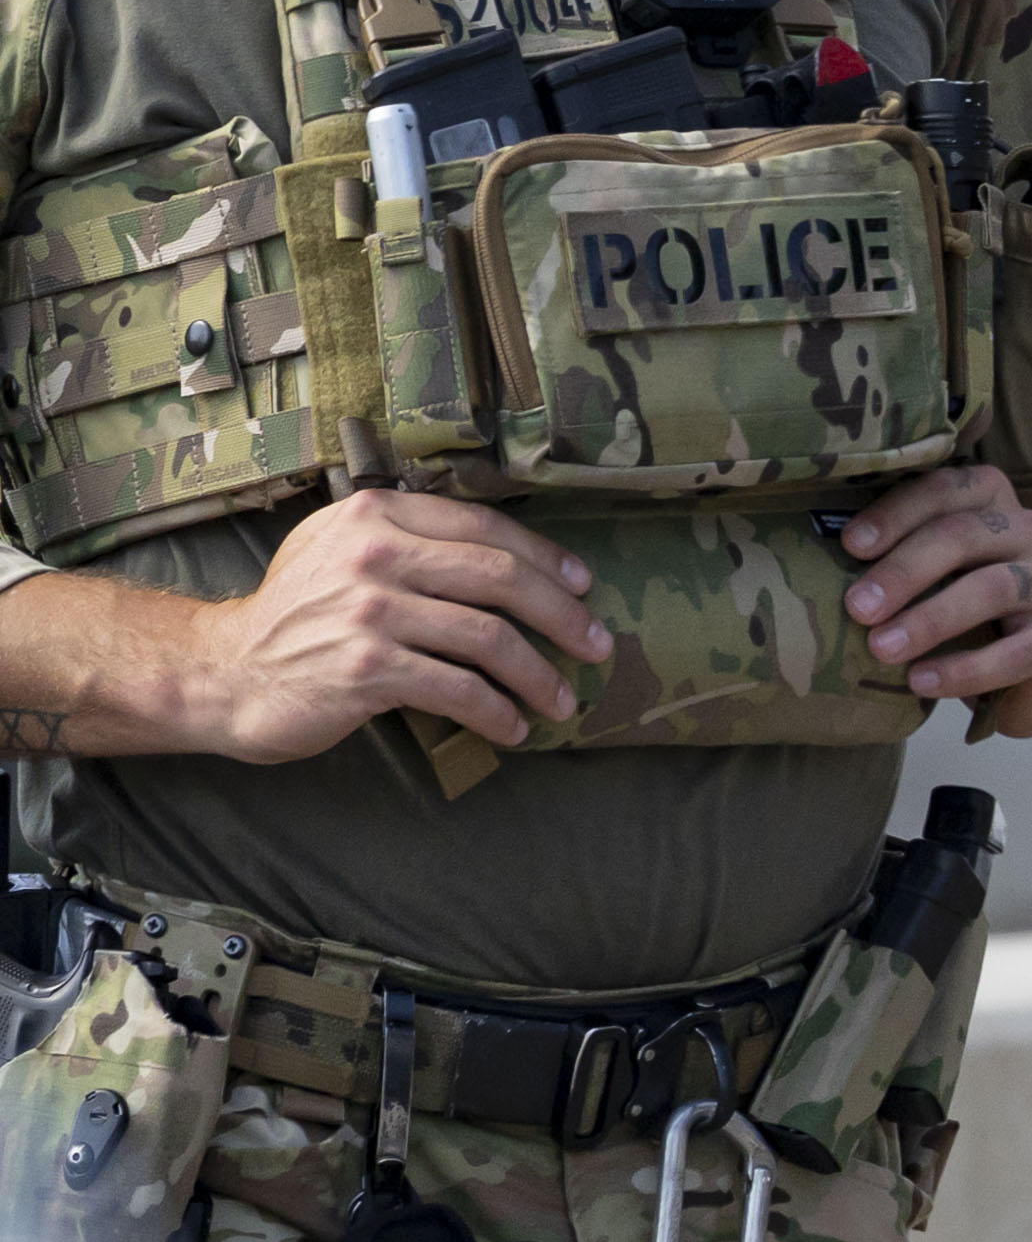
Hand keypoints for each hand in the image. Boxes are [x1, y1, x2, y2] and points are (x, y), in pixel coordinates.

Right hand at [187, 490, 611, 758]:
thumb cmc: (298, 612)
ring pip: (490, 638)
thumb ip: (411, 536)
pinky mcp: (367, 669)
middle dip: (563, 616)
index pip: (486, 528)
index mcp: (377, 514)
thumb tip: (511, 557)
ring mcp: (370, 611)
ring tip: (561, 700)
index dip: (547, 559)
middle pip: (501, 579)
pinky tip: (513, 727)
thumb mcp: (341, 548)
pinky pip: (459, 690)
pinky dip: (497, 712)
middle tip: (597, 647)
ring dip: (539, 676)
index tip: (584, 588)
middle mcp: (375, 554)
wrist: (223, 670)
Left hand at [837, 464, 1031, 738]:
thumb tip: (812, 558)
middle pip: (964, 536)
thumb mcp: (930, 566)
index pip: (945, 490)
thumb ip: (893, 551)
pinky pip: (1015, 652)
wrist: (1027, 662)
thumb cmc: (958, 601)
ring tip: (882, 648)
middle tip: (857, 608)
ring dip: (930, 619)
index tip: (850, 546)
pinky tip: (921, 682)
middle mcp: (1027, 531)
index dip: (896, 514)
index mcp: (990, 501)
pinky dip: (964, 669)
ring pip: (991, 589)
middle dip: (904, 571)